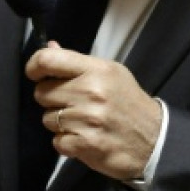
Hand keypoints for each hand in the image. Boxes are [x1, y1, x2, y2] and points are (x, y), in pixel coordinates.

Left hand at [27, 42, 160, 180]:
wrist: (155, 140)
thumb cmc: (128, 104)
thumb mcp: (110, 74)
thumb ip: (77, 63)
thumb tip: (49, 47)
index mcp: (97, 70)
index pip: (48, 60)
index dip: (34, 66)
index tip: (36, 74)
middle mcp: (91, 92)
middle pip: (42, 92)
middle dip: (52, 100)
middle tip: (73, 103)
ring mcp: (88, 119)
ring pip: (47, 119)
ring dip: (60, 123)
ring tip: (83, 122)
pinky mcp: (86, 143)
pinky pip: (57, 141)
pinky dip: (67, 143)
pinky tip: (85, 137)